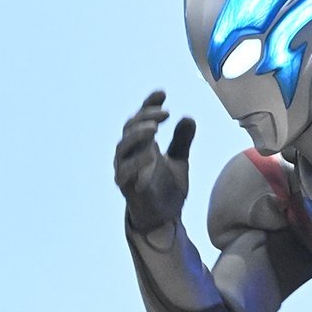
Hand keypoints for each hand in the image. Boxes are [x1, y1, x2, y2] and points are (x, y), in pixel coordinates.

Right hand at [115, 91, 195, 230]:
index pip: (141, 119)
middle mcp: (129, 153)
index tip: (162, 93)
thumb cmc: (167, 188)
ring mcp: (124, 169)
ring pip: (123, 147)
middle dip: (146, 117)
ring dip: (138, 136)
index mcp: (141, 144)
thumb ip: (182, 141)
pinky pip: (126, 172)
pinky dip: (137, 162)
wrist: (163, 218)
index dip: (149, 105)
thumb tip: (188, 117)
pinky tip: (152, 155)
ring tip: (155, 129)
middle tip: (165, 113)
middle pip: (130, 128)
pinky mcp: (126, 187)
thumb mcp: (180, 161)